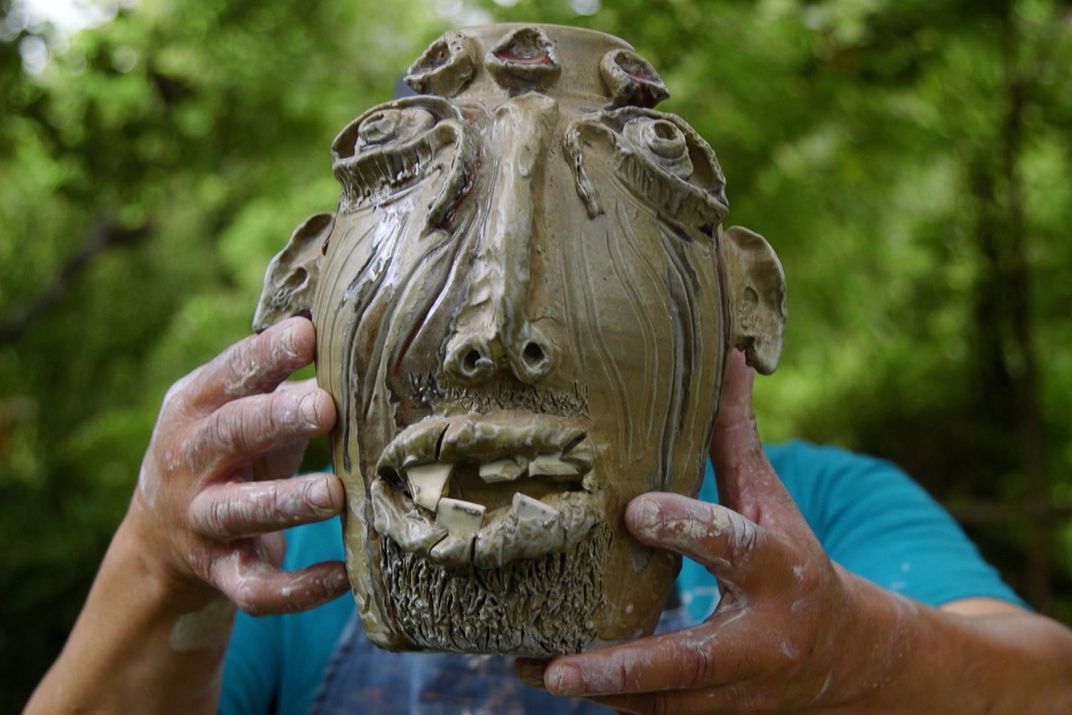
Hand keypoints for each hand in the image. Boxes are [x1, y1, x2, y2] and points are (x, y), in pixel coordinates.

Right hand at [125, 316, 347, 615]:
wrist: (163, 538)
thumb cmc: (230, 448)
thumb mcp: (238, 405)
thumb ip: (281, 373)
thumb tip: (352, 324)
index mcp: (195, 406)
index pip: (231, 373)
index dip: (268, 355)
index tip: (309, 334)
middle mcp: (189, 460)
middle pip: (230, 434)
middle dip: (276, 419)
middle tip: (326, 407)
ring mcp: (200, 519)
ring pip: (240, 511)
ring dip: (287, 501)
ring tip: (335, 493)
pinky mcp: (218, 572)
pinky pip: (255, 587)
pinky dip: (298, 588)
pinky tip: (342, 575)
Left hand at [525, 350, 868, 712]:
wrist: (844, 655)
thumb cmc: (792, 559)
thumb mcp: (771, 501)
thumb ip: (737, 439)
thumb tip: (727, 354)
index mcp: (779, 569)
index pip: (734, 545)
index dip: (688, 527)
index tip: (632, 511)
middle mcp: (760, 638)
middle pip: (692, 659)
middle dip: (626, 664)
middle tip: (561, 664)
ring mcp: (737, 690)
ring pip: (664, 702)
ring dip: (598, 690)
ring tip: (532, 668)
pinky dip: (606, 700)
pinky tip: (548, 675)